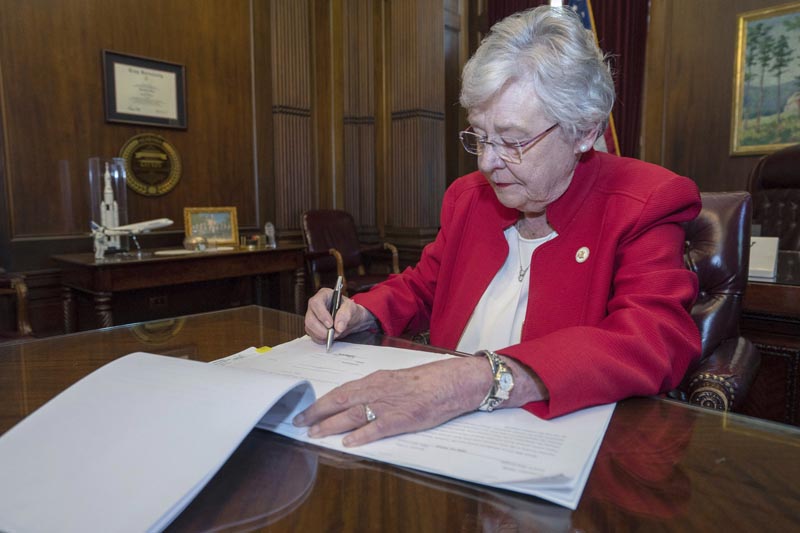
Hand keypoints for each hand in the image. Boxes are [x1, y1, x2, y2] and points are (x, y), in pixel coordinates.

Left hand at [292, 356, 490, 445]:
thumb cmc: (425, 380)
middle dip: (317, 413)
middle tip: (300, 422)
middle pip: (339, 401)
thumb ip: (375, 388)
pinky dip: (361, 435)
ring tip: (314, 433)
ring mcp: (388, 405)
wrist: (449, 382)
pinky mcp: (401, 419)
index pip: (341, 390)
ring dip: (330, 425)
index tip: (306, 409)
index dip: (321, 402)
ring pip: (352, 414)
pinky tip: (348, 443)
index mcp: (375, 379)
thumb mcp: (394, 379)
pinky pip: (376, 428)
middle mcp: (376, 390)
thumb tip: (356, 400)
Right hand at [304, 288, 375, 343]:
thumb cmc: (351, 310)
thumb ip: (346, 315)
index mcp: (324, 295)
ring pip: (309, 327)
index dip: (322, 314)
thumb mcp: (352, 308)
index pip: (316, 303)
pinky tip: (329, 337)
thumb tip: (338, 326)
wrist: (352, 320)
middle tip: (334, 333)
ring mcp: (312, 316)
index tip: (330, 324)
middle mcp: (315, 305)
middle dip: (321, 329)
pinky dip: (321, 339)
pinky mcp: (312, 326)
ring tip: (334, 335)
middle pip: (310, 318)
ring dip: (321, 335)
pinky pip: (312, 335)